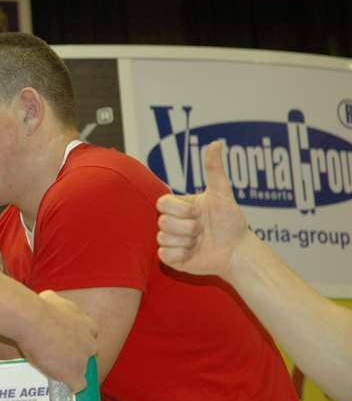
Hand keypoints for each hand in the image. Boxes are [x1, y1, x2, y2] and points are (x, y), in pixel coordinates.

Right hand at [18, 290, 97, 392]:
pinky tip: (58, 381)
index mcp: (88, 324)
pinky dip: (69, 385)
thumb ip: (58, 305)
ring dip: (71, 369)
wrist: (33, 320)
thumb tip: (50, 300)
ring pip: (82, 369)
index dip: (76, 339)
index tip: (65, 339)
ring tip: (54, 368)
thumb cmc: (39, 307)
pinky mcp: (74, 374)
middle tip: (58, 353)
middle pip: (88, 352)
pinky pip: (77, 386)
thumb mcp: (53, 299)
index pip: (89, 335)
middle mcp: (90, 342)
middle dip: (76, 354)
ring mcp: (83, 359)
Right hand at [156, 140, 247, 277]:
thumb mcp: (222, 193)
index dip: (181, 210)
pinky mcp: (172, 258)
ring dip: (186, 242)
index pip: (162, 203)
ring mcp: (171, 240)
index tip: (199, 213)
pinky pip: (164, 255)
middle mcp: (172, 222)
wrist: (237, 250)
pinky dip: (181, 255)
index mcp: (179, 207)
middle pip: (163, 222)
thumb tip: (216, 142)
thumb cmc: (230, 221)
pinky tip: (193, 253)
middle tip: (202, 230)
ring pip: (162, 238)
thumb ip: (214, 169)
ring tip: (199, 242)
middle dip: (188, 228)